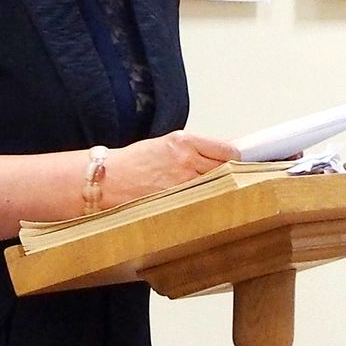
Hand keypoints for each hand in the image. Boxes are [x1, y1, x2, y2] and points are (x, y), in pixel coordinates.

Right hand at [103, 130, 240, 206]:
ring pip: (217, 188)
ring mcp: (182, 183)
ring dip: (218, 190)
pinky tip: (199, 204)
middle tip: (227, 180)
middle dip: (229, 174)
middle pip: (226, 170)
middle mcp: (186, 160)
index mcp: (183, 141)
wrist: (108, 179)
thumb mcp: (165, 145)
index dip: (234, 158)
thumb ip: (192, 150)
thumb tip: (218, 158)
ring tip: (212, 193)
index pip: (226, 150)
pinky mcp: (176, 202)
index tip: (236, 163)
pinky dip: (204, 204)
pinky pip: (201, 203)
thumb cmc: (133, 162)